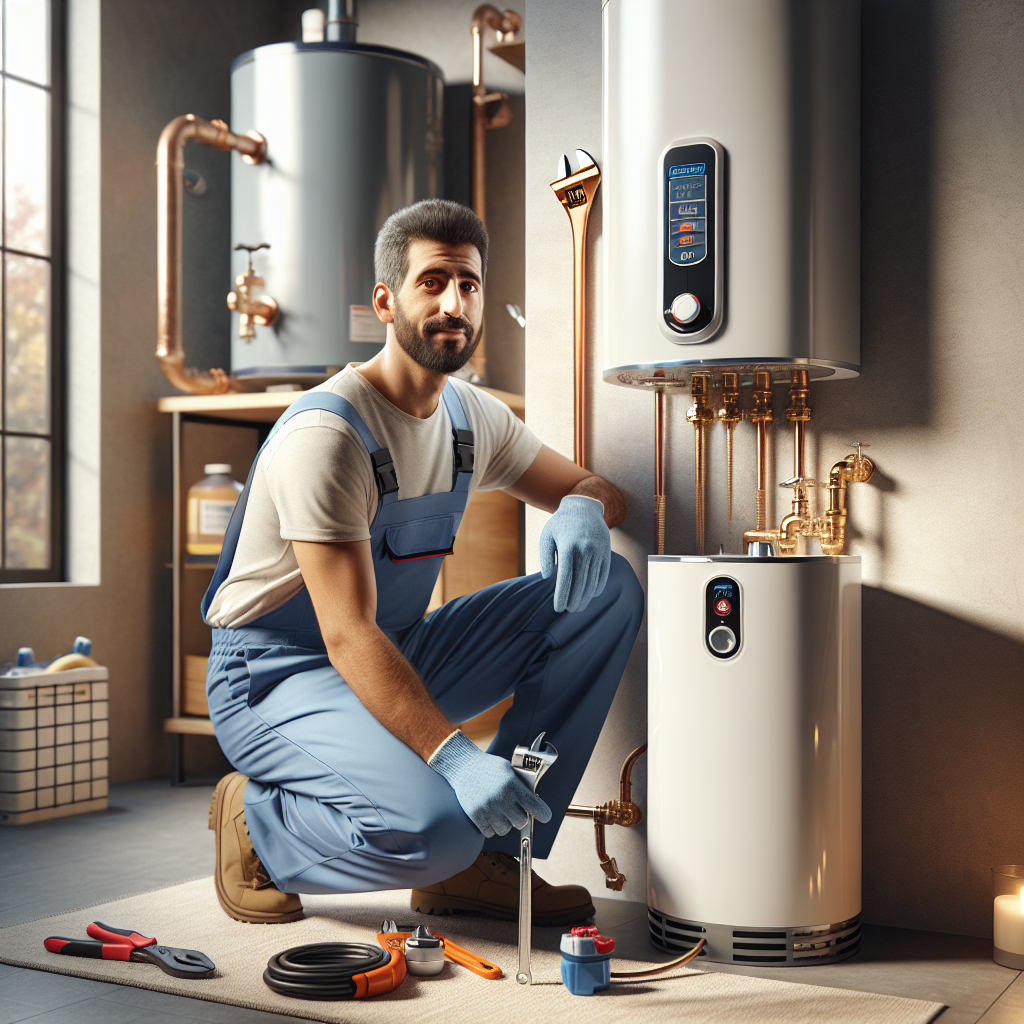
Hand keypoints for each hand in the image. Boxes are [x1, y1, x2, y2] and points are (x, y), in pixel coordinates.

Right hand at [429, 731, 551, 837]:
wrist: (463, 766)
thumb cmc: (489, 768)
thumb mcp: (509, 770)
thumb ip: (521, 786)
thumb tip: (535, 802)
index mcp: (512, 784)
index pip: (534, 806)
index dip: (542, 813)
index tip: (544, 816)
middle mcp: (501, 797)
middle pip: (521, 822)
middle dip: (520, 817)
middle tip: (515, 810)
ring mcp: (487, 808)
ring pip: (505, 829)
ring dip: (505, 823)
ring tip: (500, 811)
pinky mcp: (475, 815)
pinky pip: (490, 833)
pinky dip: (491, 827)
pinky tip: (490, 815)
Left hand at [539, 495, 610, 612]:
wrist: (584, 507)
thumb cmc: (560, 524)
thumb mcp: (547, 536)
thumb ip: (545, 558)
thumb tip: (548, 579)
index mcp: (568, 547)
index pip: (565, 579)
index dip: (562, 596)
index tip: (558, 608)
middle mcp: (585, 550)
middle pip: (580, 584)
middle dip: (574, 600)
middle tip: (568, 610)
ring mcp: (598, 552)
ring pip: (593, 582)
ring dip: (586, 597)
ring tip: (578, 606)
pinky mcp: (606, 553)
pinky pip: (603, 575)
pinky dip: (597, 587)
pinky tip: (590, 595)